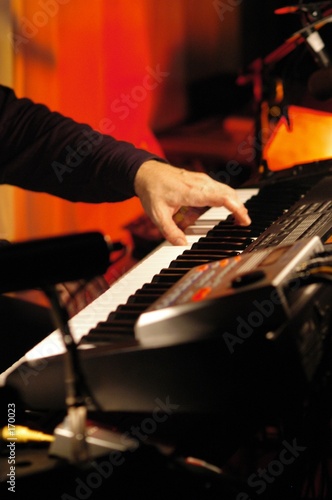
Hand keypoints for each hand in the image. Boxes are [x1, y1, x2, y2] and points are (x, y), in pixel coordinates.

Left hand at [134, 160, 250, 245]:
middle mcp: (200, 183)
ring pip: (226, 189)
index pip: (222, 197)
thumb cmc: (152, 190)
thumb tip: (182, 245)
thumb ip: (170, 231)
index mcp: (192, 192)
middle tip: (245, 223)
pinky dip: (228, 197)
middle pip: (229, 193)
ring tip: (241, 217)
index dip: (236, 208)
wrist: (146, 172)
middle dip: (240, 207)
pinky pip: (220, 187)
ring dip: (235, 202)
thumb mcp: (157, 215)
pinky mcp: (201, 179)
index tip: (244, 219)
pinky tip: (229, 206)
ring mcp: (202, 179)